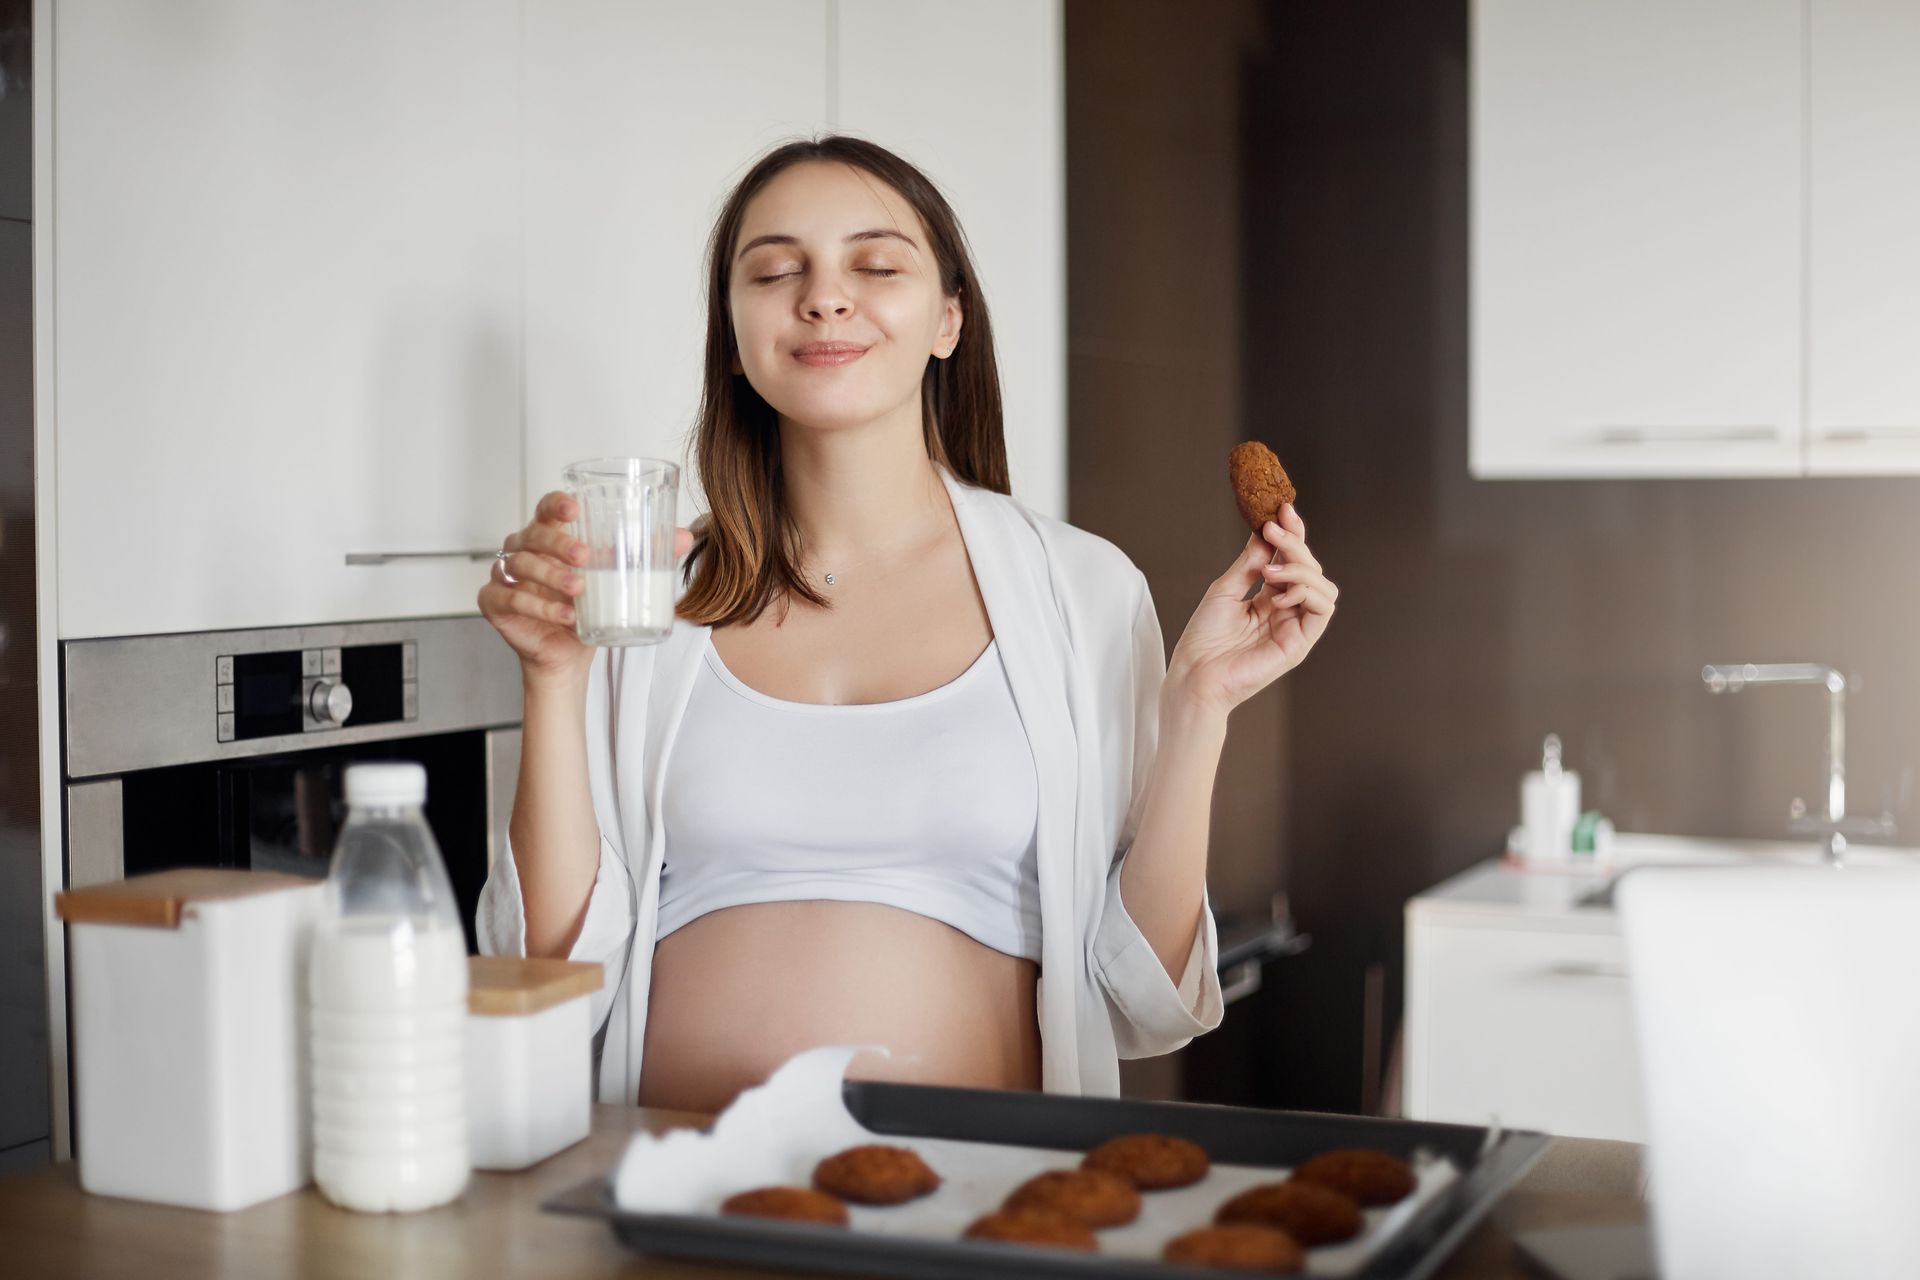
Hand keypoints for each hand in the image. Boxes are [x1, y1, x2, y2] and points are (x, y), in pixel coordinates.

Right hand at [478, 491, 694, 686]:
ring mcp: (505, 575)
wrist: (570, 653)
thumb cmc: (589, 608)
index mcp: (550, 536)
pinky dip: (537, 607)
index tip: (575, 509)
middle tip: (586, 558)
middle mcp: (523, 550)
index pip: (547, 508)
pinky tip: (565, 616)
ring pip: (519, 564)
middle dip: (558, 544)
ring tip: (580, 591)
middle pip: (533, 534)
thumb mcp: (619, 578)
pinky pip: (508, 597)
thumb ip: (647, 554)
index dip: (557, 504)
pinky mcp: (495, 603)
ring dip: (551, 577)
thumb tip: (684, 537)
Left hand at [1165, 503, 1336, 716]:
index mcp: (1268, 598)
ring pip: (1322, 586)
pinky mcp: (1300, 643)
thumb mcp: (1225, 588)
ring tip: (1271, 569)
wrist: (1195, 674)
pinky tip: (1279, 592)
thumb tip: (1266, 530)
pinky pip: (1322, 610)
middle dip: (1294, 543)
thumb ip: (1250, 562)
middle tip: (1273, 529)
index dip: (1291, 534)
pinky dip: (1306, 592)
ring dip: (1301, 567)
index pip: (1290, 560)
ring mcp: (1295, 626)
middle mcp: (1286, 611)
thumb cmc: (1203, 638)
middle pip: (1309, 568)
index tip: (1281, 509)